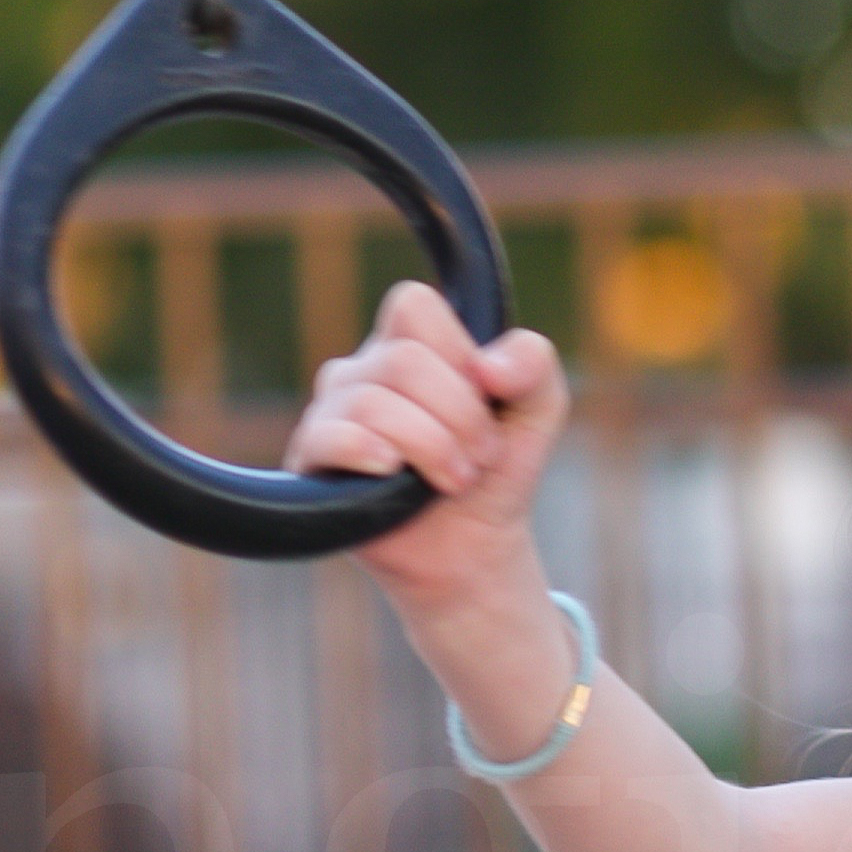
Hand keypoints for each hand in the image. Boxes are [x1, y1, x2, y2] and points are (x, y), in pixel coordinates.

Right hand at [284, 280, 570, 608]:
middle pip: (404, 361)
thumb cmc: (498, 468)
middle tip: (480, 455)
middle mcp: (363, 371)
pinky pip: (330, 436)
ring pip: (373, 402)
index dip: (458, 352)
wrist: (475, 546)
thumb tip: (487, 367)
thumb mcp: (539, 409)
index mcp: (410, 345)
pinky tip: (393, 472)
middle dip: (460, 415)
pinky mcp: (312, 459)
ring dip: (433, 447)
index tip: (486, 394)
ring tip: (454, 479)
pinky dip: (373, 453)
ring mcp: (332, 412)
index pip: (413, 305)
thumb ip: (533, 365)